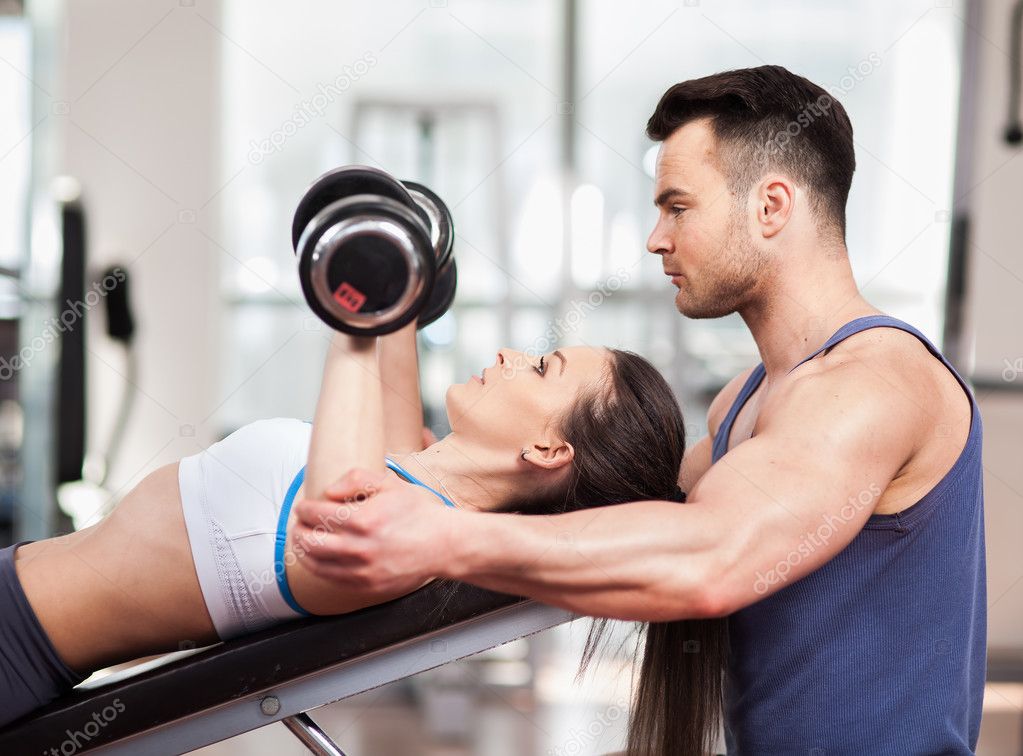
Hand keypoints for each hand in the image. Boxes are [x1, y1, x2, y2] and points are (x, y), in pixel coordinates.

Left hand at [291, 467, 453, 594]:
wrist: (443, 544)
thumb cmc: (417, 512)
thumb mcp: (390, 483)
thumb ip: (356, 478)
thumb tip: (328, 491)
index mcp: (362, 519)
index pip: (317, 514)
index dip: (305, 509)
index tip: (304, 506)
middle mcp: (359, 547)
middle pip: (309, 541)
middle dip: (298, 529)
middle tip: (299, 523)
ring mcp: (362, 570)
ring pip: (315, 563)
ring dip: (303, 550)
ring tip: (303, 540)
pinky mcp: (367, 585)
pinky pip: (331, 579)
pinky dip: (318, 567)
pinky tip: (318, 558)